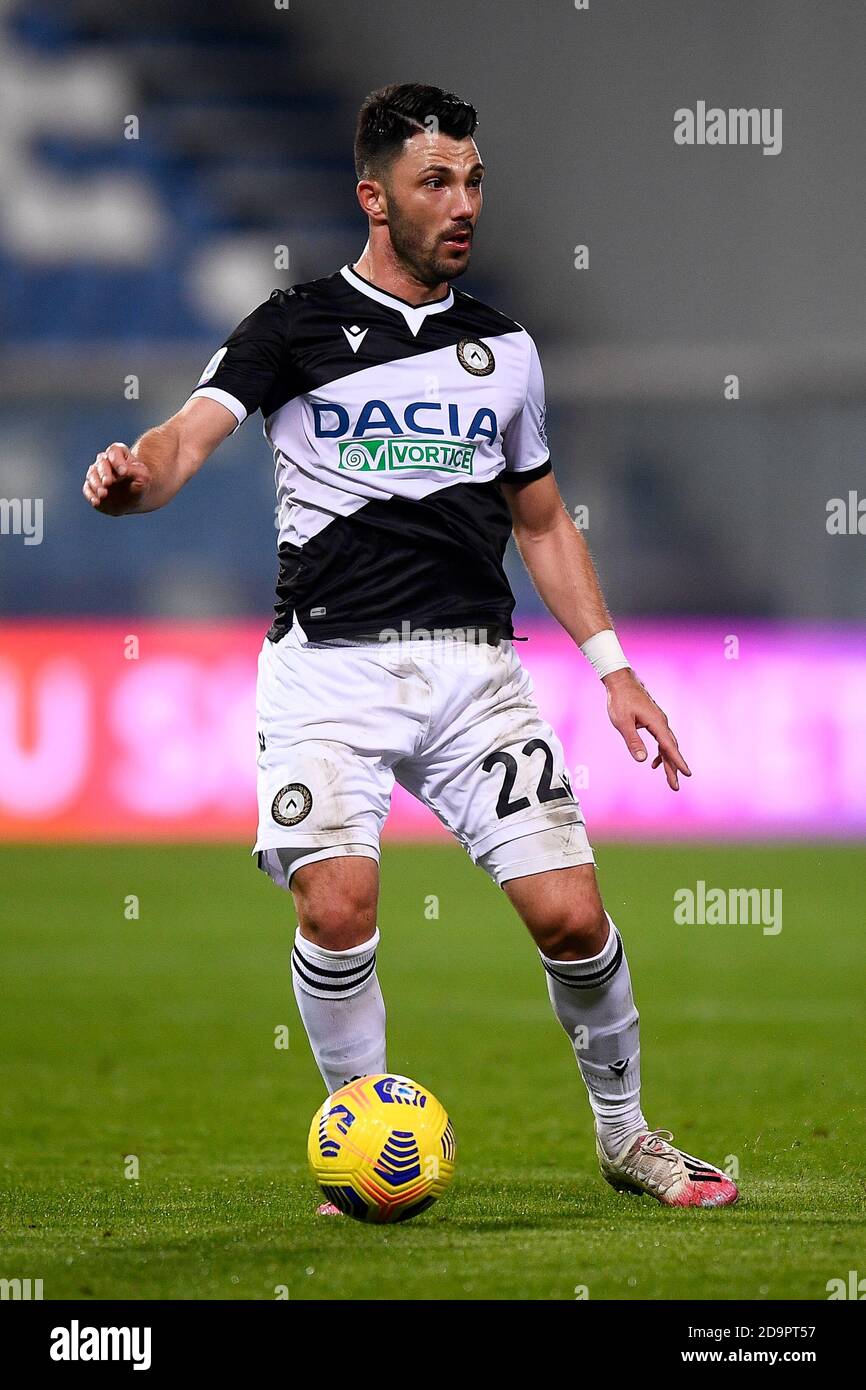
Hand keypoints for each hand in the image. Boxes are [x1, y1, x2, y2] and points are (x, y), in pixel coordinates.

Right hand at [82, 443, 149, 514]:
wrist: (134, 500)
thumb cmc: (140, 484)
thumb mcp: (143, 477)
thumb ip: (134, 472)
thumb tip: (123, 471)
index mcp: (119, 454)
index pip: (114, 451)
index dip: (117, 460)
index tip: (123, 472)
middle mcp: (105, 461)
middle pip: (101, 462)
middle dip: (104, 473)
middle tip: (108, 483)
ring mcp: (97, 474)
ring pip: (92, 474)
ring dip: (96, 484)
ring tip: (103, 494)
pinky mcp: (91, 487)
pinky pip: (87, 488)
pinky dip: (91, 495)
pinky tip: (97, 502)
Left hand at [603, 667, 690, 790]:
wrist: (621, 682)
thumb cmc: (620, 701)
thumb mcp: (623, 722)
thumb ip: (633, 740)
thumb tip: (641, 760)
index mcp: (656, 723)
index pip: (669, 746)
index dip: (678, 761)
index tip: (687, 774)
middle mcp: (662, 723)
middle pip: (670, 749)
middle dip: (674, 768)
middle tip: (675, 787)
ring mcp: (659, 722)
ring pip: (667, 745)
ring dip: (669, 762)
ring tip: (670, 780)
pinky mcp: (654, 721)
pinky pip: (662, 740)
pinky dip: (661, 752)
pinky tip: (654, 762)